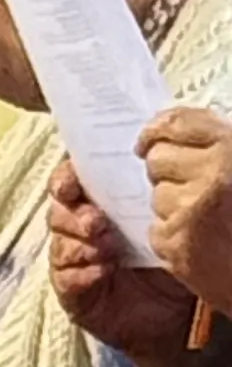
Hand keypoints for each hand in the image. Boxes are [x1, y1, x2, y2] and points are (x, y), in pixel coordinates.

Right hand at [49, 158, 194, 355]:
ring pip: (60, 244)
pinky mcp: (72, 293)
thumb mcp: (162, 227)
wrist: (172, 314)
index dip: (65, 179)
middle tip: (97, 223)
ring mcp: (73, 262)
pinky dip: (82, 273)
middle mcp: (79, 230)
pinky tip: (102, 272)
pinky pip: (66, 278)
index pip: (69, 183)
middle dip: (75, 216)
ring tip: (107, 250)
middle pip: (58, 212)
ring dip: (80, 244)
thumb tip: (148, 182)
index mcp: (97, 205)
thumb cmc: (167, 261)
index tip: (74, 183)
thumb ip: (147, 204)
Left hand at [143, 107, 231, 314]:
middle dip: (166, 171)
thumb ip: (219, 145)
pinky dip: (172, 236)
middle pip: (157, 159)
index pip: (177, 123)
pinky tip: (200, 242)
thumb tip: (169, 127)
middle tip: (188, 186)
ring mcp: (191, 210)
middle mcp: (213, 176)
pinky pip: (156, 228)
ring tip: (206, 220)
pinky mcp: (175, 243)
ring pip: (156, 196)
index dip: (156, 129)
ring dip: (173, 206)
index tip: (147, 139)